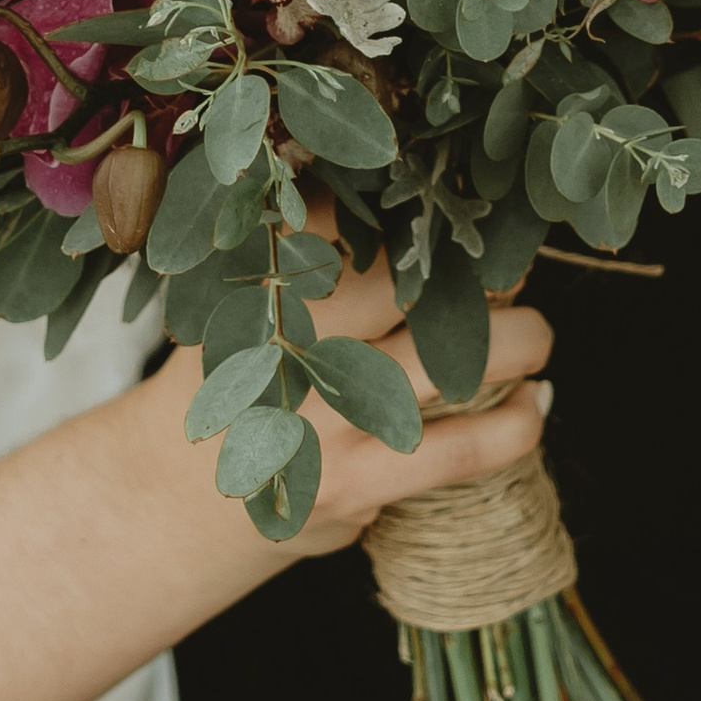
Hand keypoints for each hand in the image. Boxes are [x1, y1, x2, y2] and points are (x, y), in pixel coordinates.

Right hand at [137, 232, 551, 563]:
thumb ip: (295, 263)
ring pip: (457, 360)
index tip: (448, 202)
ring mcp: (323, 417)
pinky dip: (520, 421)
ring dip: (520, 339)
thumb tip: (375, 190)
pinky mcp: (355, 483)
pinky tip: (534, 401)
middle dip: (478, 271)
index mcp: (259, 288)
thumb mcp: (232, 316)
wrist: (167, 509)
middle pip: (413, 281)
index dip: (407, 209)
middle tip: (506, 272)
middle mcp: (288, 343)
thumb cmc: (225, 396)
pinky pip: (469, 447)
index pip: (342, 222)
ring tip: (534, 334)